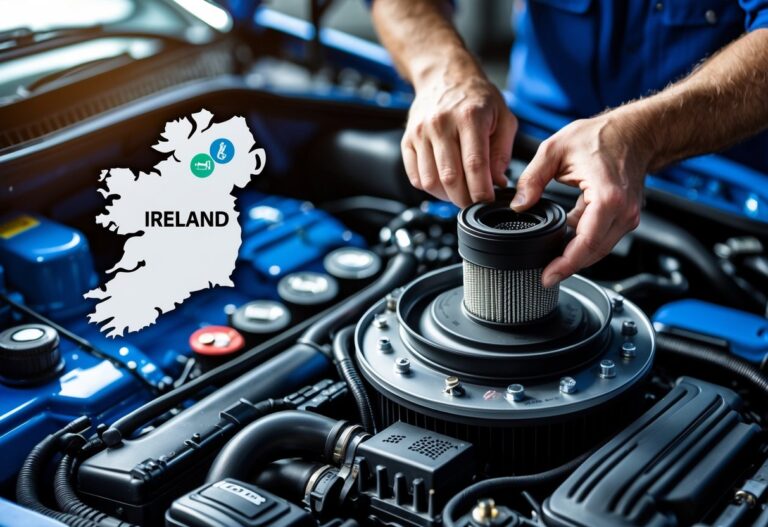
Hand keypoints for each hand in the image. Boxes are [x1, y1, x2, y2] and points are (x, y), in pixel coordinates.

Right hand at [401, 62, 516, 206]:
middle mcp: (441, 123)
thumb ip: (502, 152)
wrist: (443, 76)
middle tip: (475, 203)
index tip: (488, 202)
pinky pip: (415, 177)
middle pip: (450, 177)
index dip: (481, 190)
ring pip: (430, 181)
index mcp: (469, 116)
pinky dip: (430, 188)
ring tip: (459, 192)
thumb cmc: (476, 97)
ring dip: (446, 196)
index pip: (474, 164)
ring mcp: (421, 132)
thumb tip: (497, 182)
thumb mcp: (503, 117)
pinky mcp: (407, 140)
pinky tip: (443, 184)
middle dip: (464, 199)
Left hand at [511, 112, 650, 286]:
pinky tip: (565, 243)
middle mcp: (622, 211)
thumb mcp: (555, 150)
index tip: (548, 276)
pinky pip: (602, 238)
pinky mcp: (625, 217)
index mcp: (606, 197)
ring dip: (576, 257)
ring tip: (551, 263)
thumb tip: (518, 205)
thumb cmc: (601, 136)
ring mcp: (628, 216)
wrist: (635, 131)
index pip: (586, 243)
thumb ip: (532, 178)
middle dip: (568, 267)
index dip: (566, 264)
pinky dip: (584, 244)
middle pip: (593, 253)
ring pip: (599, 249)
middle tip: (544, 276)